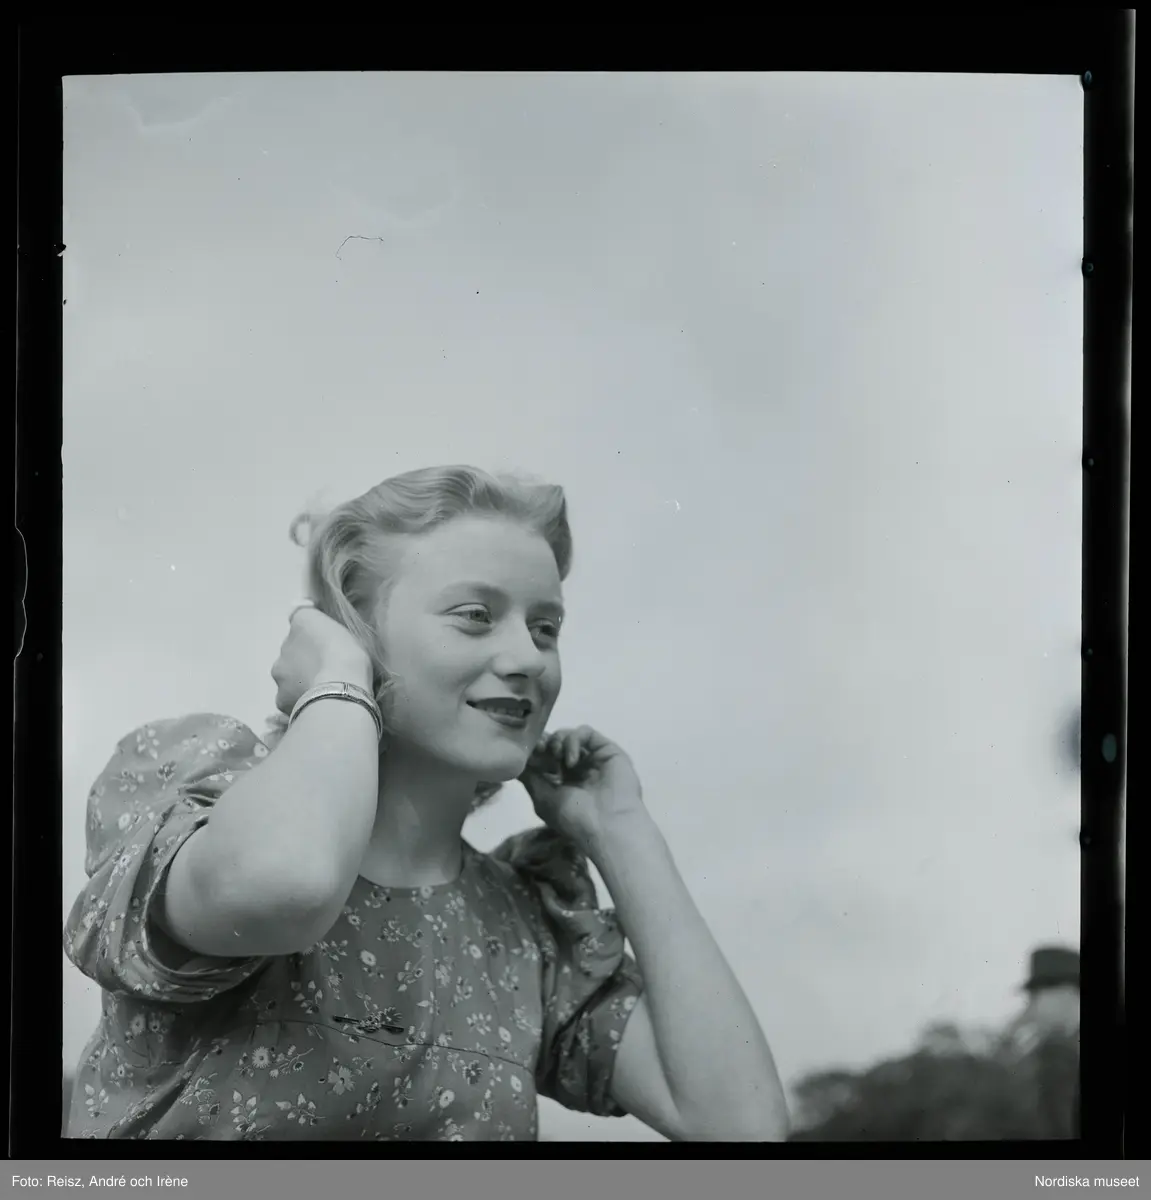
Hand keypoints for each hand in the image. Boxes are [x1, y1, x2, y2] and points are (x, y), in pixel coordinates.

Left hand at [271, 604, 373, 714]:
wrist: (341, 686)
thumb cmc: (346, 652)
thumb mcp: (340, 623)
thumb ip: (320, 619)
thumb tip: (301, 606)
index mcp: (300, 625)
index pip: (301, 626)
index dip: (312, 636)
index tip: (325, 647)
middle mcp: (283, 647)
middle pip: (292, 654)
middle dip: (304, 662)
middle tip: (327, 672)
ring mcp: (280, 677)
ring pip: (288, 678)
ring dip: (301, 682)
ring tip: (324, 692)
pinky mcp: (281, 701)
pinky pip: (290, 700)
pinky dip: (300, 701)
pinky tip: (318, 703)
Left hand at [519, 725, 647, 852]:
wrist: (608, 825)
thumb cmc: (574, 818)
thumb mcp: (543, 799)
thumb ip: (529, 777)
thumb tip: (516, 760)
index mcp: (563, 782)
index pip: (545, 758)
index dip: (534, 752)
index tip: (526, 752)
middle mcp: (578, 769)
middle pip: (555, 744)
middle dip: (544, 743)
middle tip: (539, 748)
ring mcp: (592, 758)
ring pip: (568, 736)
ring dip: (557, 741)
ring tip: (555, 756)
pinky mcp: (606, 749)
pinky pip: (585, 733)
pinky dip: (573, 740)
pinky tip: (571, 760)